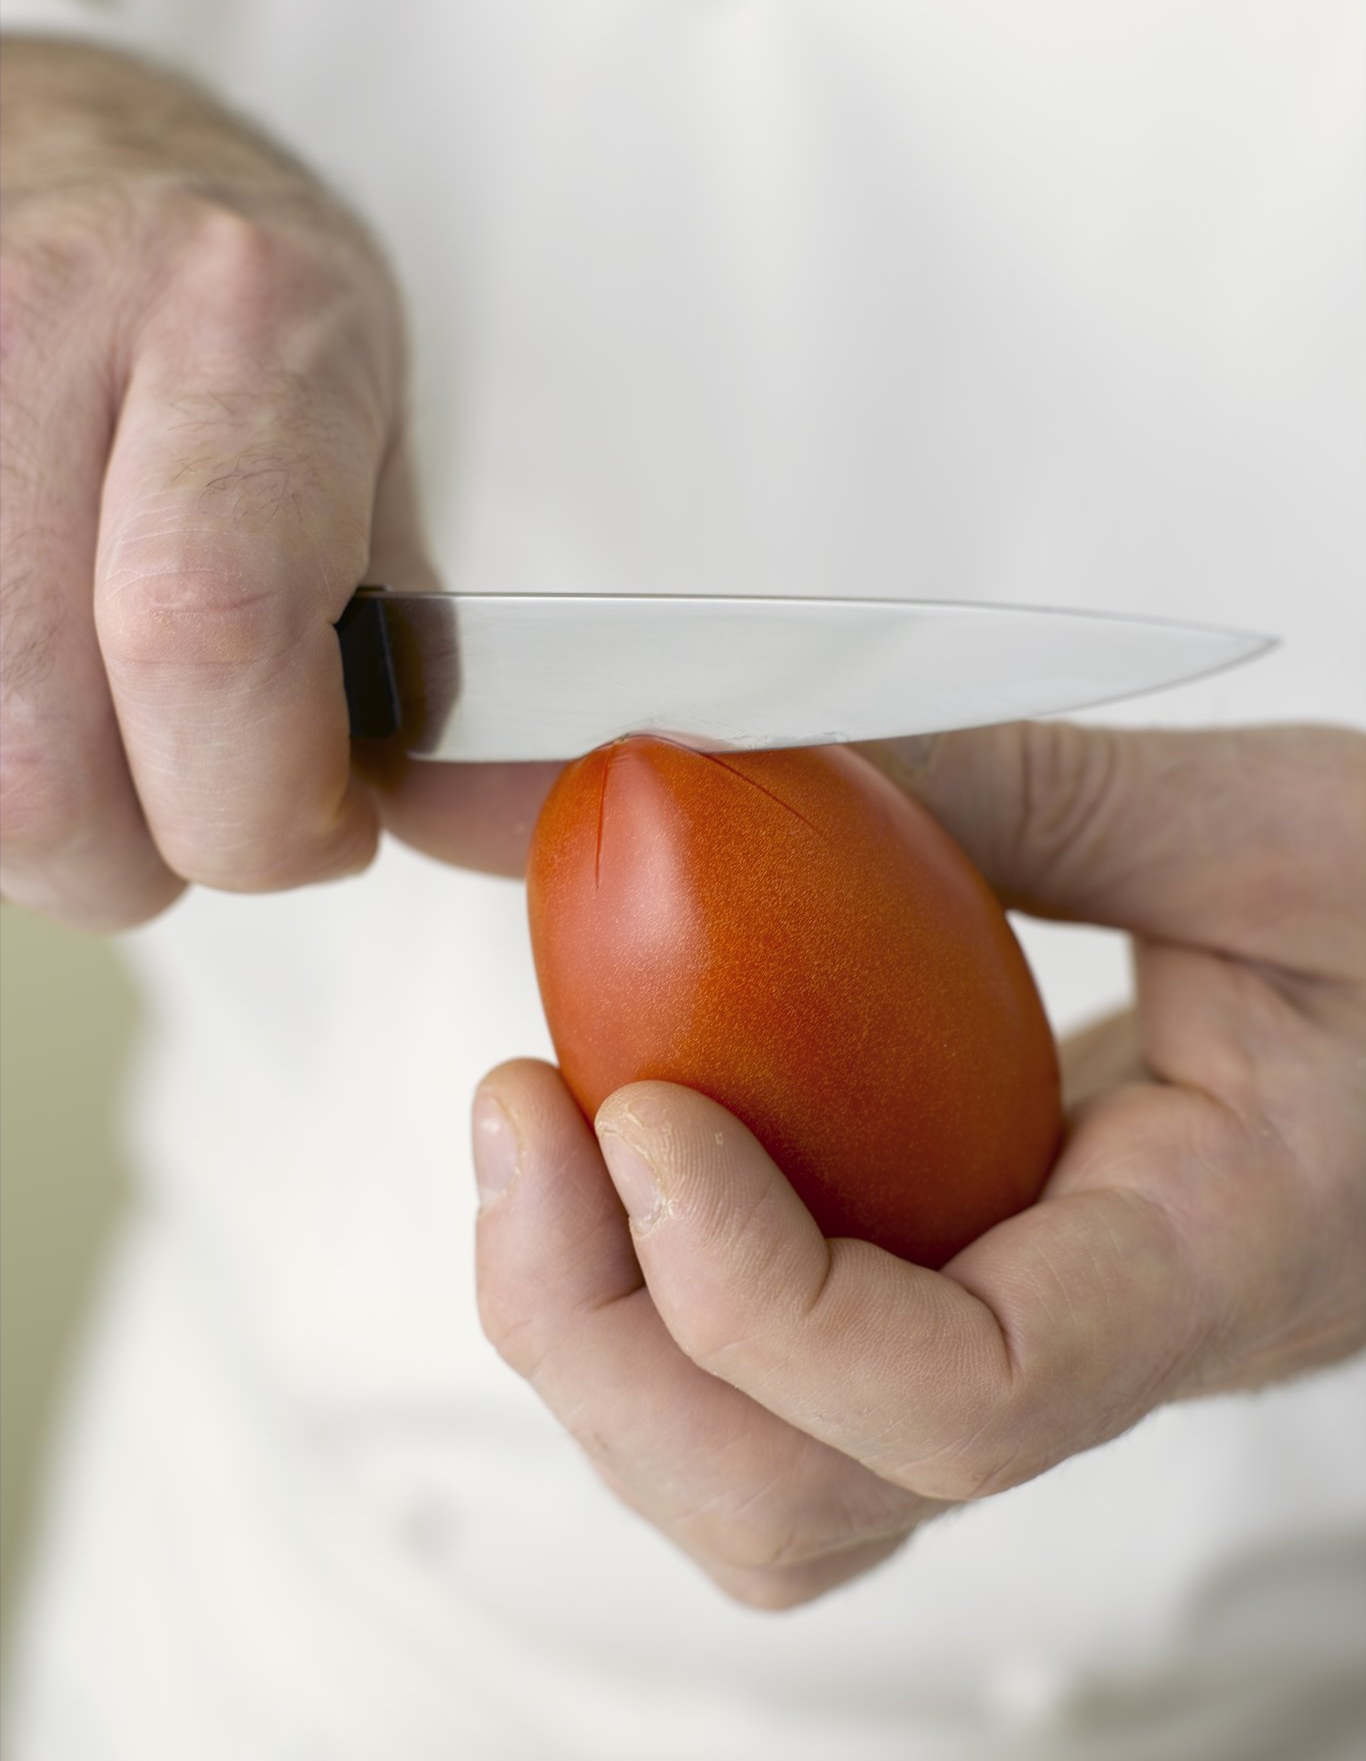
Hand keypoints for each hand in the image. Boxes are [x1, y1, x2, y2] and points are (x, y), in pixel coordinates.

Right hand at [0, 39, 549, 929]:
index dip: (263, 803)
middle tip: (210, 808)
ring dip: (50, 831)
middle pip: (35, 755)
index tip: (323, 830)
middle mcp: (42, 337)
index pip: (208, 637)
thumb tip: (524, 832)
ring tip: (120, 748)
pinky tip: (42, 704)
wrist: (99, 174)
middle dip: (144, 854)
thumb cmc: (248, 332)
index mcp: (239, 330)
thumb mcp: (374, 469)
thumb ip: (430, 675)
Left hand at [472, 722, 1365, 1607]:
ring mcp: (1015, 1350)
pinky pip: (772, 1389)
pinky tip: (617, 1143)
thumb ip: (982, 784)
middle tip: (519, 1122)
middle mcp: (1095, 1356)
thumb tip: (694, 751)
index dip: (763, 1297)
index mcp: (1212, 1257)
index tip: (643, 1114)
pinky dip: (644, 1294)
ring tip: (538, 1140)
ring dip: (601, 1340)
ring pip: (768, 1481)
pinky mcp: (959, 1304)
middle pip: (809, 1496)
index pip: (971, 1394)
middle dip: (609, 1340)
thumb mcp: (1242, 821)